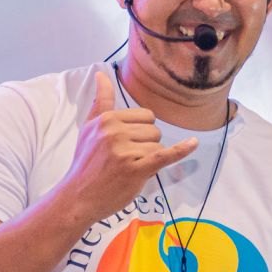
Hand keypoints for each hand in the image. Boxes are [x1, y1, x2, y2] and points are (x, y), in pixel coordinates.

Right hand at [60, 72, 197, 220]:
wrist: (78, 196)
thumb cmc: (86, 162)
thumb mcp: (88, 128)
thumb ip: (101, 101)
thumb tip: (102, 74)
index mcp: (107, 119)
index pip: (145, 115)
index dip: (142, 130)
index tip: (127, 143)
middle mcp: (115, 132)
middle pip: (154, 129)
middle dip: (147, 144)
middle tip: (126, 159)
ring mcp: (126, 151)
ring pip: (158, 145)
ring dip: (149, 158)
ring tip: (129, 168)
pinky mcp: (136, 170)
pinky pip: (164, 155)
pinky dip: (181, 150)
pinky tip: (193, 144)